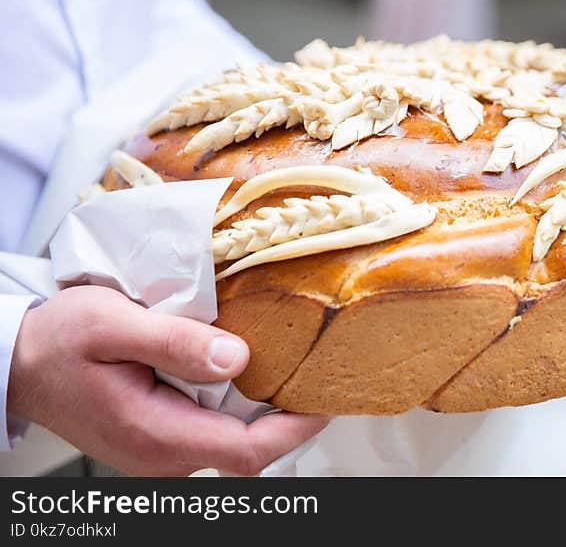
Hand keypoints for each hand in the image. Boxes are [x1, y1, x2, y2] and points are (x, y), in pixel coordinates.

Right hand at [7, 286, 327, 475]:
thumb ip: (176, 343)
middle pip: (246, 451)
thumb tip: (238, 358)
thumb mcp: (113, 324)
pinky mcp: (158, 439)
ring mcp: (158, 452)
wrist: (20, 360)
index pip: (246, 452)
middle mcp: (160, 454)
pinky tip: (246, 375)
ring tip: (289, 370)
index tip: (323, 401)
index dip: (293, 430)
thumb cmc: (59, 340)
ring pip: (232, 443)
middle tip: (313, 374)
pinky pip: (212, 432)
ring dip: (263, 413)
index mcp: (153, 433)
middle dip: (286, 420)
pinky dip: (237, 409)